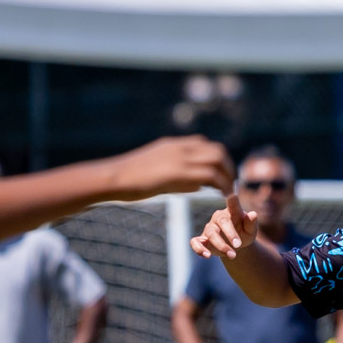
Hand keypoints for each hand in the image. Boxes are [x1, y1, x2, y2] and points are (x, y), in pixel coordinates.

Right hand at [109, 136, 233, 197]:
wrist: (113, 177)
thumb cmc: (129, 179)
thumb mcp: (157, 171)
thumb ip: (178, 174)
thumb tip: (198, 184)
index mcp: (173, 145)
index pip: (204, 144)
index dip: (218, 160)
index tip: (222, 175)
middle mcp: (180, 147)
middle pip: (217, 150)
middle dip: (228, 167)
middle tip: (230, 185)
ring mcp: (180, 158)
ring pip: (217, 160)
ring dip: (227, 176)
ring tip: (228, 193)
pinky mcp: (179, 172)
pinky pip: (211, 176)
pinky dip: (222, 186)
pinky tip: (222, 197)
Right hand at [191, 194, 258, 259]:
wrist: (235, 246)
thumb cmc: (243, 234)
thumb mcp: (251, 231)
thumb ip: (251, 223)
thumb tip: (253, 214)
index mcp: (232, 212)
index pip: (232, 205)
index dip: (232, 201)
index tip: (233, 196)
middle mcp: (218, 218)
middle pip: (222, 222)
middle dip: (230, 234)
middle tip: (238, 245)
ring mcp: (209, 228)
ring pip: (211, 234)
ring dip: (221, 246)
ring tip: (232, 256)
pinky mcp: (202, 239)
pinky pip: (195, 242)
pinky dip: (199, 249)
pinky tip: (206, 256)